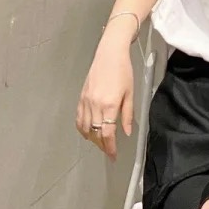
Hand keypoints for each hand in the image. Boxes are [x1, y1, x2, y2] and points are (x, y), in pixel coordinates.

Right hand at [76, 42, 134, 160]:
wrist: (110, 53)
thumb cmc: (123, 71)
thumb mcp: (130, 93)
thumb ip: (127, 114)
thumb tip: (127, 132)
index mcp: (109, 105)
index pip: (107, 133)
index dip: (110, 147)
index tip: (113, 155)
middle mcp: (95, 105)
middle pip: (95, 133)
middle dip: (102, 145)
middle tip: (108, 150)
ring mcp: (86, 101)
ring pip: (85, 128)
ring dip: (92, 138)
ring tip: (100, 142)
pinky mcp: (81, 97)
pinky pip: (79, 118)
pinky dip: (82, 127)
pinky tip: (88, 131)